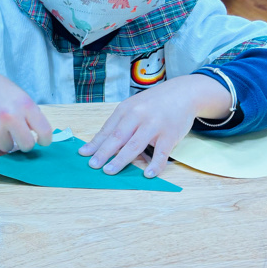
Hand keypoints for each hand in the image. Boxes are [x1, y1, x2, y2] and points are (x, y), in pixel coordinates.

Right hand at [0, 62, 52, 153]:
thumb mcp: (19, 95)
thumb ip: (29, 115)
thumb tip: (36, 136)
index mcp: (25, 105)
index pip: (45, 131)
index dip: (45, 140)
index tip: (42, 142)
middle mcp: (11, 116)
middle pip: (27, 145)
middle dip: (24, 144)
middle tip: (19, 137)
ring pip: (8, 148)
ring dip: (5, 141)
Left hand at [79, 75, 231, 177]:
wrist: (183, 93)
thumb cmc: (154, 103)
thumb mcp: (134, 107)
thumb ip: (122, 124)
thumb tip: (105, 145)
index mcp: (126, 109)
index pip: (108, 129)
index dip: (95, 142)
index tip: (83, 153)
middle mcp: (138, 116)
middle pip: (118, 137)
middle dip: (103, 152)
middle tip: (93, 164)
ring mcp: (154, 125)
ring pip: (134, 145)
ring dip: (121, 160)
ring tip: (109, 170)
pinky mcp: (170, 135)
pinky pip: (161, 153)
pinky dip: (155, 165)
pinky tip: (147, 174)